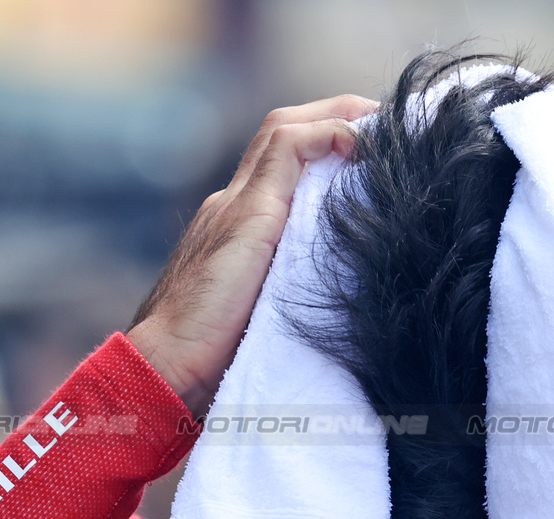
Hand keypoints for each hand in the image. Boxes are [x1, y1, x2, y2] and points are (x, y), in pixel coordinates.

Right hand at [127, 94, 377, 414]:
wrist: (168, 367)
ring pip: (284, 129)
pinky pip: (287, 148)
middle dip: (335, 116)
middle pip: (283, 133)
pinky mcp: (246, 213)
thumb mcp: (269, 312)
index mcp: (237, 225)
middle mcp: (232, 204)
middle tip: (386, 123)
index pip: (280, 164)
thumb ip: (292, 288)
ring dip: (336, 116)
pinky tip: (361, 145)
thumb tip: (346, 297)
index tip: (371, 152)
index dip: (323, 145)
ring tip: (383, 125)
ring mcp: (235, 204)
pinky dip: (327, 134)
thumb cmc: (215, 359)